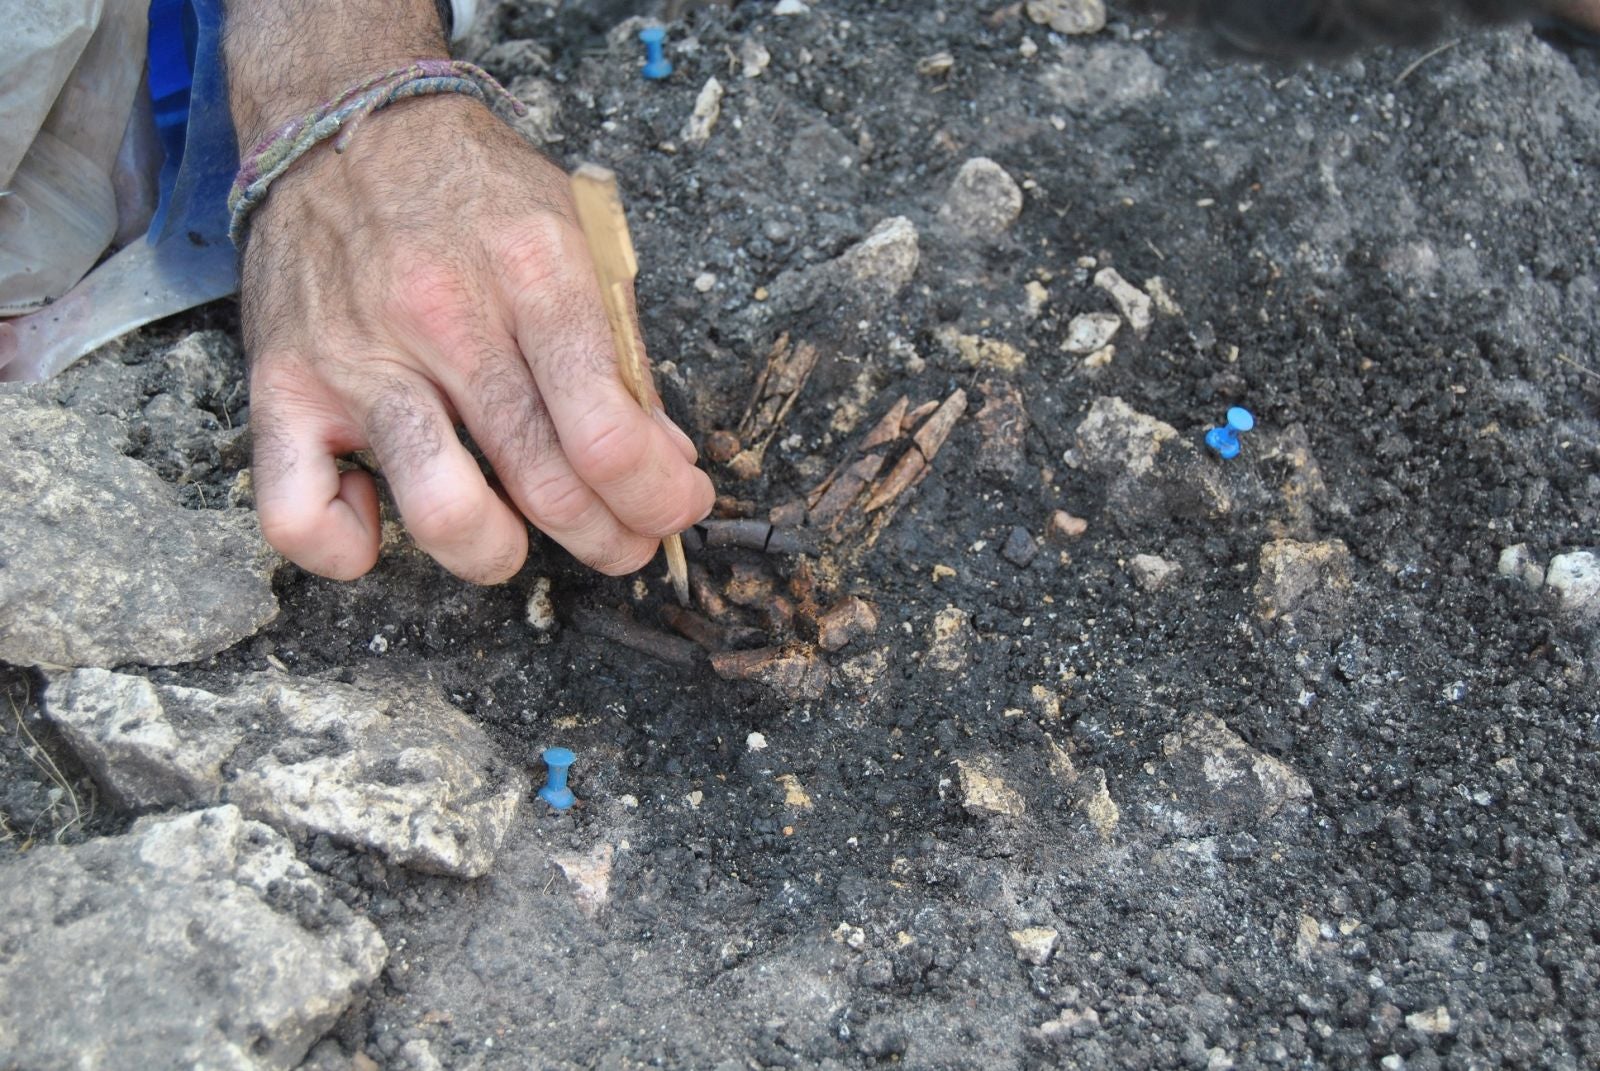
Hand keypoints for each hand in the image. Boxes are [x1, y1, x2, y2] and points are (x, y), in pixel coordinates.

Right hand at [237, 95, 713, 582]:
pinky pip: (296, 515)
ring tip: (517, 544)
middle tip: (622, 542)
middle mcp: (443, 315)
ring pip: (442, 511)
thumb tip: (664, 459)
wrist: (345, 122)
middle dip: (607, 539)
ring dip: (500, 556)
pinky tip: (380, 520)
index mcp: (533, 271)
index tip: (674, 508)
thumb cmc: (472, 189)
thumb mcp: (577, 237)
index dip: (658, 498)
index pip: (609, 433)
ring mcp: (356, 357)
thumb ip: (621, 349)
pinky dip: (344, 548)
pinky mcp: (282, 386)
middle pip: (545, 483)